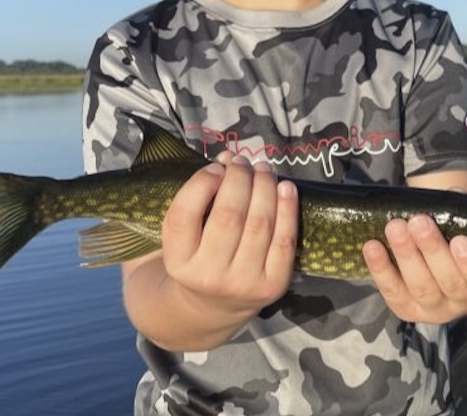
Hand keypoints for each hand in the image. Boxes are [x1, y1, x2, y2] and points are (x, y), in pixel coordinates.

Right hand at [159, 155, 299, 320]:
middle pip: (228, 215)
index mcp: (178, 262)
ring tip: (264, 168)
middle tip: (243, 161)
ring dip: (265, 187)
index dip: (201, 182)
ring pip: (259, 223)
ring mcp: (243, 284)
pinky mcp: (273, 285)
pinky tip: (287, 187)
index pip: (184, 215)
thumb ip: (198, 197)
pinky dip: (288, 209)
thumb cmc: (198, 257)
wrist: (214, 308)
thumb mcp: (184, 235)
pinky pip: (284, 240)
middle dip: (239, 178)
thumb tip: (228, 159)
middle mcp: (209, 276)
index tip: (216, 166)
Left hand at [362, 215, 466, 323]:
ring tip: (395, 227)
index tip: (460, 239)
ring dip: (406, 255)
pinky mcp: (406, 309)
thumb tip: (454, 194)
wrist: (432, 251)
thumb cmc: (453, 234)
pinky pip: (393, 291)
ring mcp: (434, 308)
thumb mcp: (464, 223)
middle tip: (419, 222)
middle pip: (449, 281)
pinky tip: (372, 246)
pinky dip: (381, 268)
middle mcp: (462, 300)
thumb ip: (461, 211)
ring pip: (421, 287)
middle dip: (432, 249)